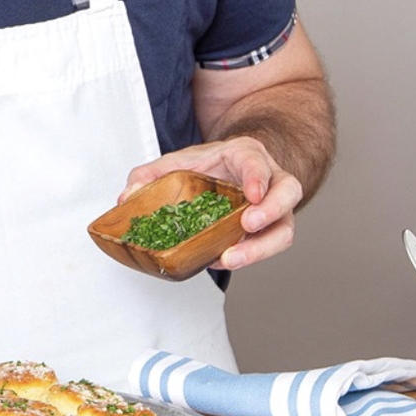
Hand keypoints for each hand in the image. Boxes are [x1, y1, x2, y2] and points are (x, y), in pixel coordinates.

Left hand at [122, 134, 301, 270]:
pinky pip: (269, 245)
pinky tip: (222, 259)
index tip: (252, 194)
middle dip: (272, 210)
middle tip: (248, 224)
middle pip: (288, 193)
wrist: (228, 170)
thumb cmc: (208, 166)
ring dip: (262, 246)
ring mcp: (274, 207)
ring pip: (284, 228)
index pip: (259, 162)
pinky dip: (248, 256)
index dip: (258, 177)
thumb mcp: (178, 162)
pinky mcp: (270, 230)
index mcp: (246, 156)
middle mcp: (269, 180)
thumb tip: (127, 197)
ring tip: (231, 258)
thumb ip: (150, 175)